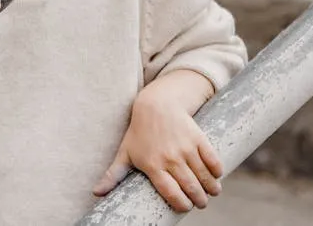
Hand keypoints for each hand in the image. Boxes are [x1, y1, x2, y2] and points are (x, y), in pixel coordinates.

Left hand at [93, 70, 222, 211]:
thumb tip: (96, 193)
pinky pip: (212, 159)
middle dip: (199, 200)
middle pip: (190, 187)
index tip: (186, 207)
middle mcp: (170, 158)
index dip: (181, 204)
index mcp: (152, 166)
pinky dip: (217, 170)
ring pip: (203, 176)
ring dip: (211, 188)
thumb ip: (113, 175)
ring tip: (212, 193)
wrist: (156, 105)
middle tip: (201, 203)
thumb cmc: (139, 132)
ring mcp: (185, 148)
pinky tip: (217, 176)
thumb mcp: (125, 153)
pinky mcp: (198, 138)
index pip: (171, 192)